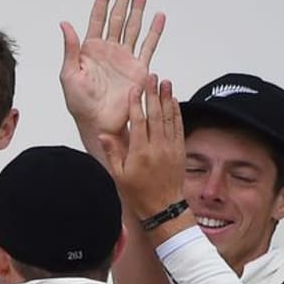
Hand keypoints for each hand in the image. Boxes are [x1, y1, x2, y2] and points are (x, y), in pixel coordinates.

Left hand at [60, 0, 165, 145]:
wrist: (99, 123)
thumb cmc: (79, 104)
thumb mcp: (68, 75)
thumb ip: (70, 49)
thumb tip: (65, 24)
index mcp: (89, 51)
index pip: (96, 19)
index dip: (102, 1)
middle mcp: (108, 51)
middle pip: (117, 18)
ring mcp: (124, 58)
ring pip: (132, 27)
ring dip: (138, 9)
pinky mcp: (138, 69)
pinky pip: (148, 46)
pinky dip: (154, 31)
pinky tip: (158, 16)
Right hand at [100, 75, 185, 219]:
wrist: (163, 207)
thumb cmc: (138, 193)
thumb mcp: (119, 174)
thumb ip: (112, 152)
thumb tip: (103, 134)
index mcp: (140, 152)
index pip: (138, 122)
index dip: (136, 104)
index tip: (134, 89)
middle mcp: (157, 147)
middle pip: (155, 115)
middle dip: (153, 94)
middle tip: (152, 77)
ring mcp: (170, 148)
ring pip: (169, 118)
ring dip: (167, 98)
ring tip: (165, 82)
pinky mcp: (180, 150)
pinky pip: (178, 127)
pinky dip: (177, 113)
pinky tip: (174, 101)